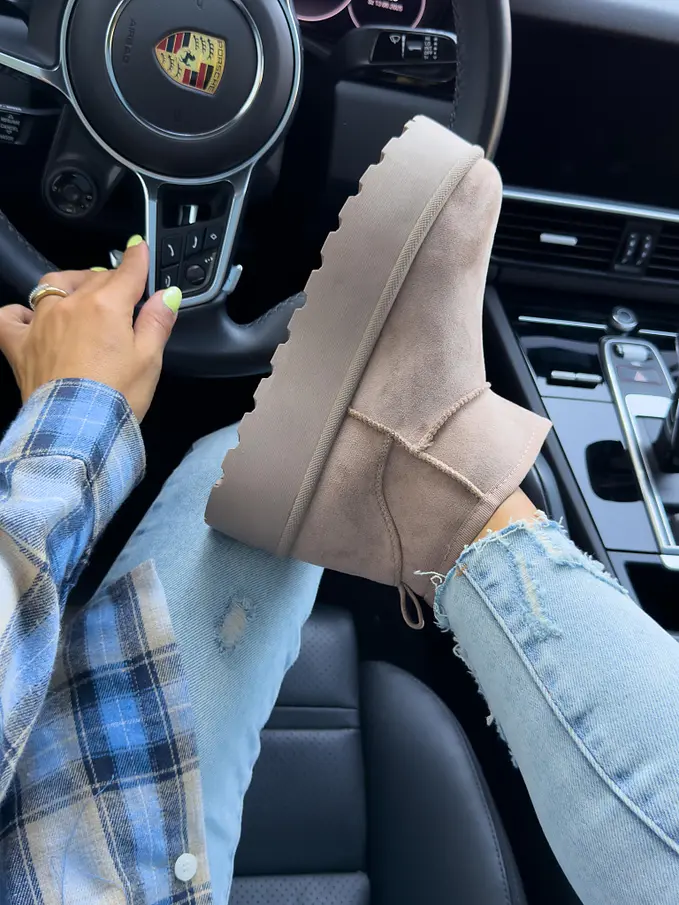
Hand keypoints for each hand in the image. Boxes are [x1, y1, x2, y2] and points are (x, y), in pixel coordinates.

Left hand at [0, 238, 181, 421]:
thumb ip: (158, 322)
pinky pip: (10, 317)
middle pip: (94, 278)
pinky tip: (30, 318)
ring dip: (71, 284)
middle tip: (124, 293)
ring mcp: (41, 323)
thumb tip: (167, 296)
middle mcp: (71, 306)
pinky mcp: (21, 345)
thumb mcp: (150, 359)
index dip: (138, 258)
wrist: (75, 430)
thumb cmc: (115, 398)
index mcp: (107, 306)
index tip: (141, 248)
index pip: (128, 272)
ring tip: (81, 294)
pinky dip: (20, 314)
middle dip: (110, 279)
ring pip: (54, 286)